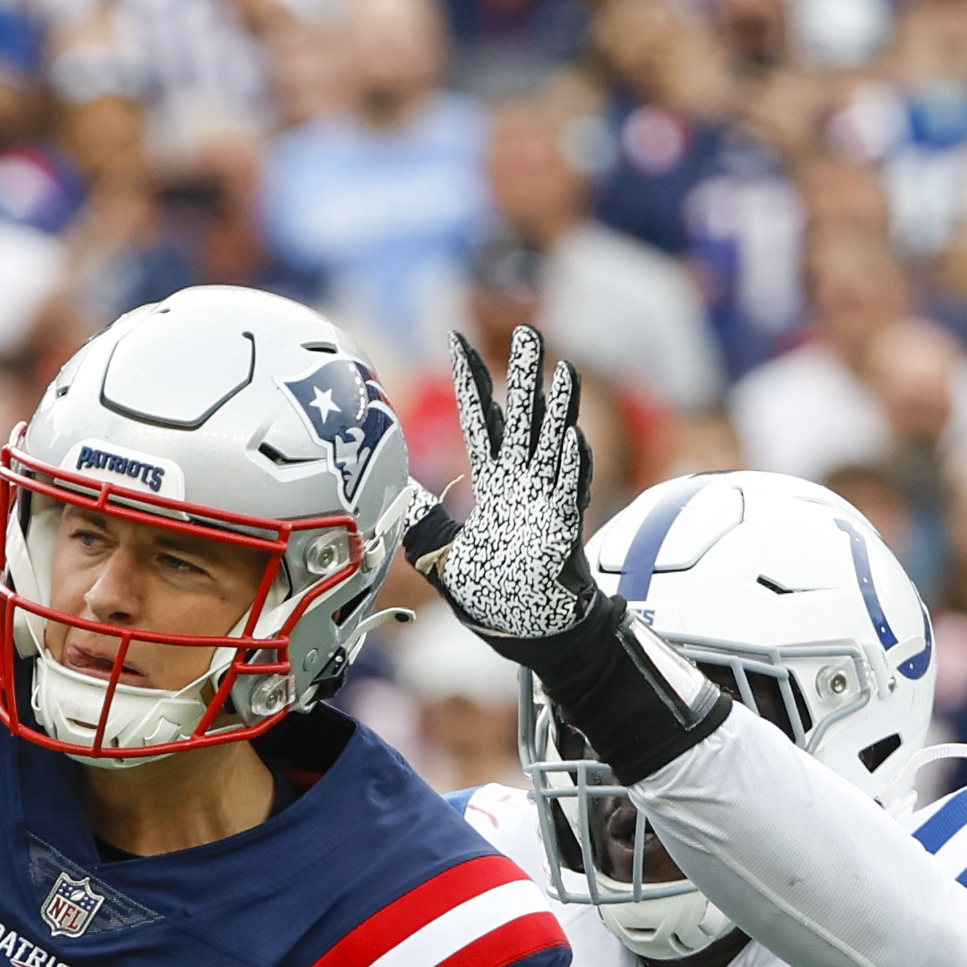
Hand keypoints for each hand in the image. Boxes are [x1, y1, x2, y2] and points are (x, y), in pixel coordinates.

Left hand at [423, 325, 603, 646]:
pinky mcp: (561, 534)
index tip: (458, 340)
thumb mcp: (442, 556)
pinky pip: (569, 494)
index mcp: (495, 488)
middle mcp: (523, 488)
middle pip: (523, 421)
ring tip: (563, 370)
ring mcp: (546, 508)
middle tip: (526, 330)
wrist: (530, 636)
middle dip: (524, 377)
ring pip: (553, 447)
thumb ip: (423, 522)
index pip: (481, 423)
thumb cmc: (492, 596)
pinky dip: (572, 466)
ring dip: (559, 410)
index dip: (473, 383)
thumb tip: (392, 493)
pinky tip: (573, 437)